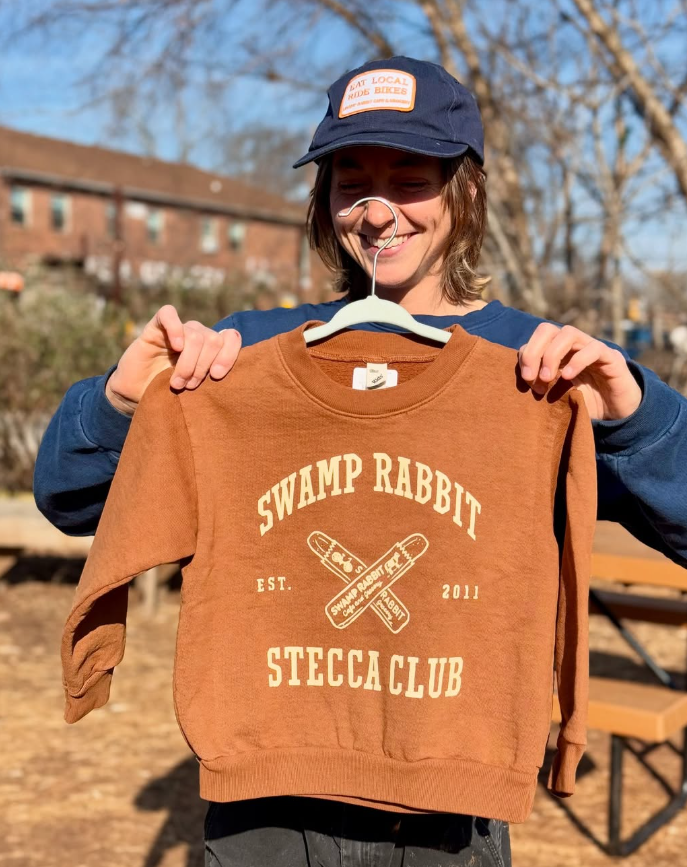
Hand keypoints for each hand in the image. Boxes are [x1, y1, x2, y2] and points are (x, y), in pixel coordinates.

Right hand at [105, 305, 240, 415]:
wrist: (138, 394)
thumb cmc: (172, 394)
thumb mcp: (198, 389)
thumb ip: (214, 378)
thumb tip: (235, 376)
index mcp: (211, 348)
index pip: (231, 337)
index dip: (228, 355)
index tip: (218, 376)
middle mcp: (197, 335)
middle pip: (213, 340)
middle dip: (203, 367)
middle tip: (190, 386)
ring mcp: (177, 330)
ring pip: (194, 335)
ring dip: (188, 364)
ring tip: (177, 383)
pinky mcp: (155, 327)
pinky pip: (168, 314)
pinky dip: (175, 328)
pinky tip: (175, 346)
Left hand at [518, 323, 641, 420]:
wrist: (616, 413)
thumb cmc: (584, 402)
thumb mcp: (556, 393)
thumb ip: (539, 383)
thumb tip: (521, 377)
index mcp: (557, 351)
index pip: (535, 339)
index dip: (526, 357)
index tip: (527, 382)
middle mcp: (573, 345)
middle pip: (547, 329)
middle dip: (533, 351)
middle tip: (531, 378)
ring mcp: (592, 348)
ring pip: (568, 333)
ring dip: (551, 355)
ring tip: (547, 379)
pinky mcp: (611, 357)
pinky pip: (593, 349)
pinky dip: (577, 361)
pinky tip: (568, 378)